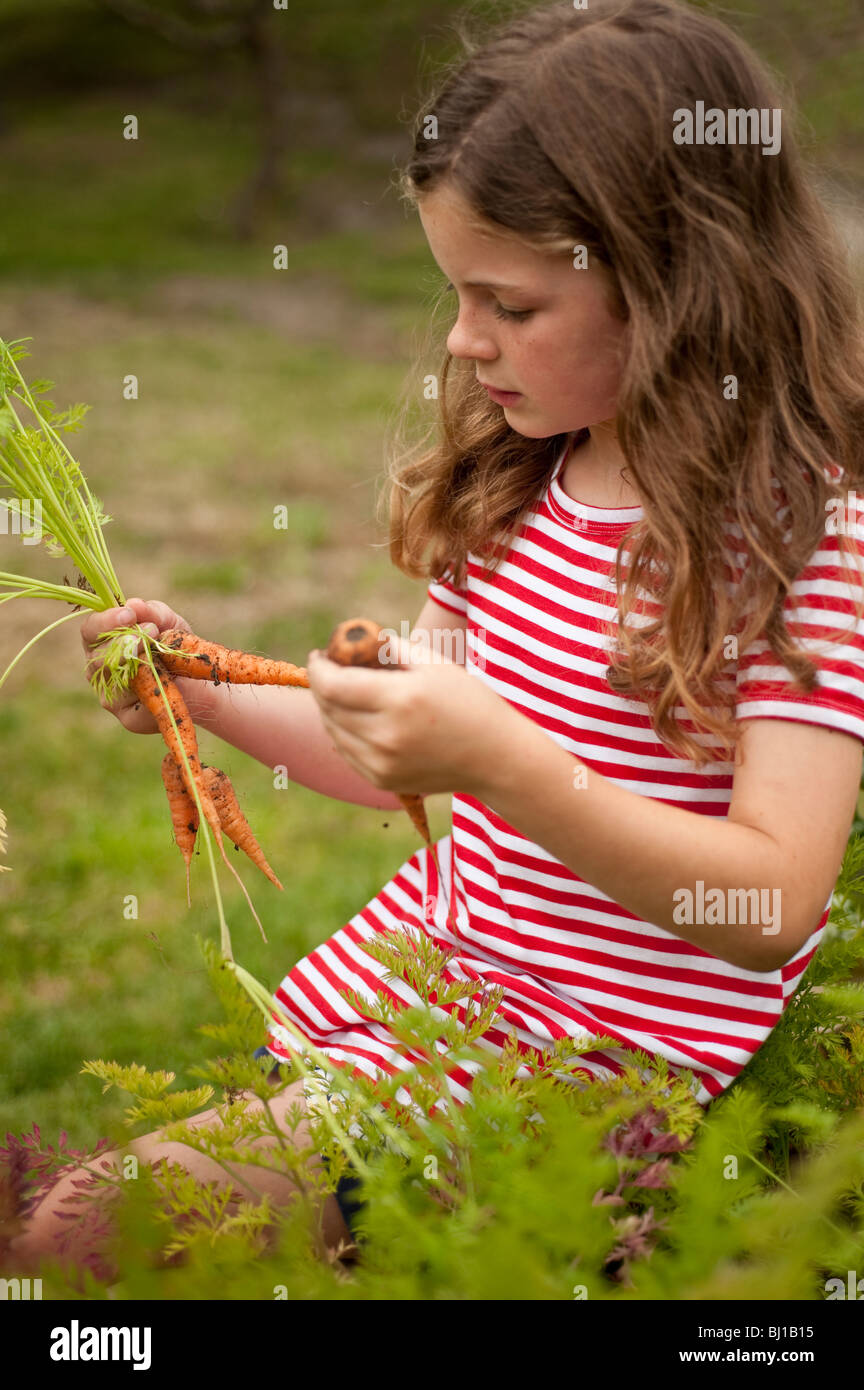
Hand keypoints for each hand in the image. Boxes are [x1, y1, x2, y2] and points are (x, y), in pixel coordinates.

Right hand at [80, 596, 191, 733]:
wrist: (201, 683)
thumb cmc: (177, 649)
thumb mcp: (170, 623)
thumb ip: (153, 612)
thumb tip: (134, 604)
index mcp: (102, 644)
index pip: (90, 631)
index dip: (106, 621)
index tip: (129, 614)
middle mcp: (100, 671)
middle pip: (98, 658)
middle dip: (125, 642)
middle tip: (151, 631)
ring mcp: (112, 697)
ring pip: (116, 682)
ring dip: (141, 665)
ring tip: (163, 654)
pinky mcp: (129, 718)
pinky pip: (136, 704)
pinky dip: (153, 688)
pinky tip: (166, 681)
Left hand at [306, 636, 507, 796]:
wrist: (496, 757)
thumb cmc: (468, 702)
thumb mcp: (433, 663)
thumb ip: (388, 649)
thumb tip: (353, 642)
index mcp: (400, 699)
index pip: (332, 685)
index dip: (319, 667)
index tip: (320, 654)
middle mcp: (386, 735)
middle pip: (327, 708)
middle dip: (322, 684)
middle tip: (332, 669)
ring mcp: (382, 763)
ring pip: (332, 731)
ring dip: (330, 709)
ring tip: (348, 692)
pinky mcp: (383, 781)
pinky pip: (347, 752)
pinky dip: (344, 732)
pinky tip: (361, 719)